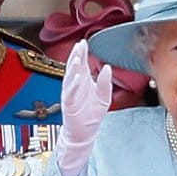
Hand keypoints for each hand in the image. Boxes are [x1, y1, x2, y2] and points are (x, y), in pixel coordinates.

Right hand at [57, 40, 111, 175]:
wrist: (85, 133)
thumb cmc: (92, 114)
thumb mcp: (104, 97)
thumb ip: (104, 83)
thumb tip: (107, 68)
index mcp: (83, 82)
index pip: (81, 64)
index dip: (82, 53)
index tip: (84, 42)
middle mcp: (75, 86)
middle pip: (74, 68)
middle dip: (76, 56)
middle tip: (79, 45)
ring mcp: (71, 95)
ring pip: (69, 78)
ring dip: (72, 68)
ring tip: (76, 58)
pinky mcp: (69, 104)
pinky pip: (70, 93)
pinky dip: (73, 85)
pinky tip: (77, 77)